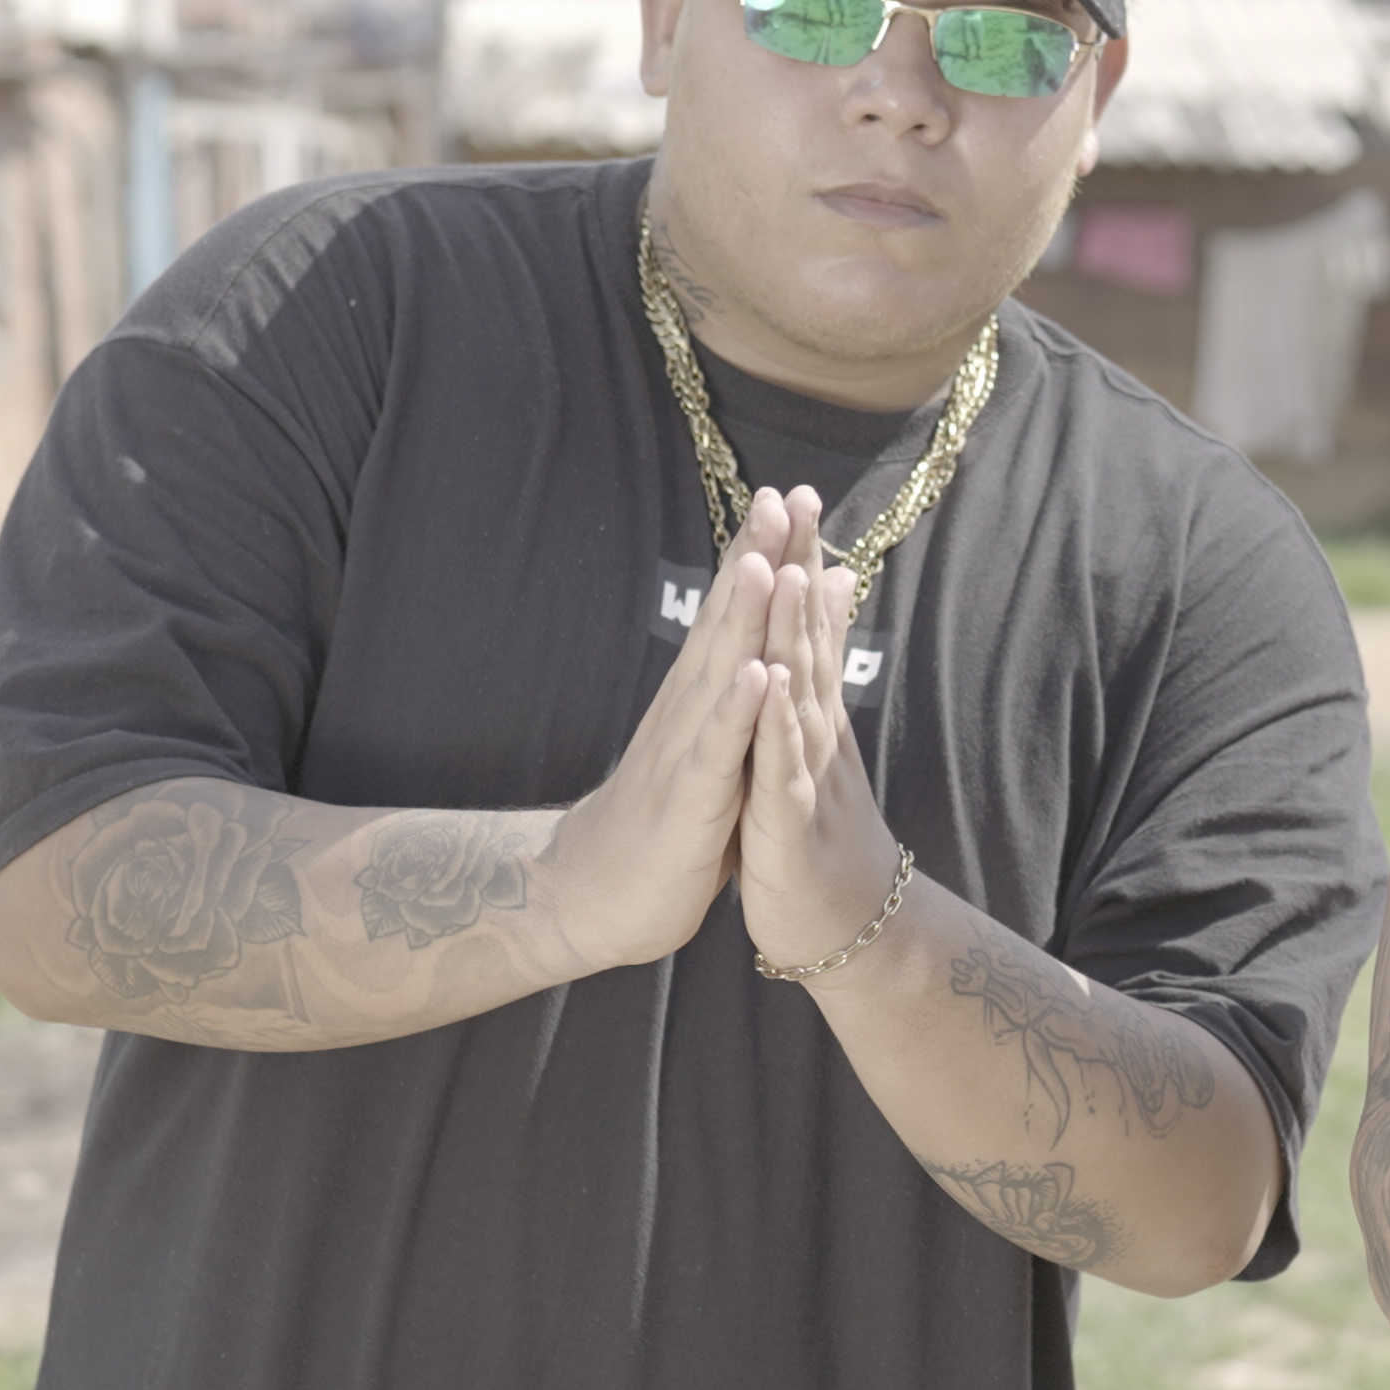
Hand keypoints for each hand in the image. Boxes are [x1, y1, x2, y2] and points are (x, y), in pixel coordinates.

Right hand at [543, 487, 790, 965]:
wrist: (595, 894)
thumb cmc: (667, 818)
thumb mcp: (714, 744)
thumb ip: (736, 686)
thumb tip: (760, 647)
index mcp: (702, 698)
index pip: (736, 614)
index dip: (764, 554)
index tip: (794, 495)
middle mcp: (689, 711)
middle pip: (728, 623)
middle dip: (757, 559)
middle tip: (783, 496)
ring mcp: (685, 752)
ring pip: (720, 674)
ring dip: (742, 618)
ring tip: (767, 561)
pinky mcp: (688, 802)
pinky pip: (716, 752)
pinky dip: (737, 712)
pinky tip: (757, 673)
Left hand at [734, 505, 910, 972]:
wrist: (848, 930)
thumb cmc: (819, 839)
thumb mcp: (814, 753)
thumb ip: (821, 685)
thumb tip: (830, 619)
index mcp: (811, 718)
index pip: (807, 626)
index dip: (801, 559)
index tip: (795, 493)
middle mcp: (815, 736)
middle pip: (808, 639)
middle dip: (800, 568)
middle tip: (798, 498)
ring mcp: (806, 778)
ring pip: (799, 694)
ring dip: (793, 632)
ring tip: (783, 568)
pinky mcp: (789, 827)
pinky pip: (781, 769)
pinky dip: (775, 726)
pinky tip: (769, 684)